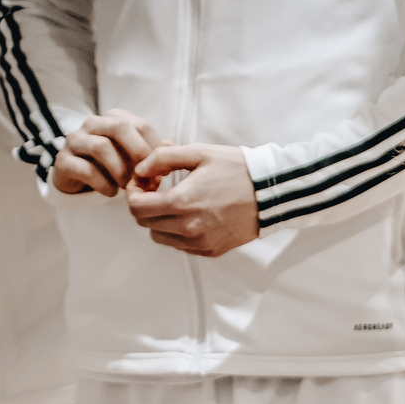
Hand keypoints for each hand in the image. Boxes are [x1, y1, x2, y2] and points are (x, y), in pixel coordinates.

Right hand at [51, 109, 162, 195]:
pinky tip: (111, 193)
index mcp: (113, 120)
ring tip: (128, 188)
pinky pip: (85, 169)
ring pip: (101, 147)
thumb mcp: (134, 158)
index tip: (162, 171)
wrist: (79, 181)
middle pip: (119, 126)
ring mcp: (75, 140)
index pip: (140, 124)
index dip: (154, 148)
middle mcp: (92, 124)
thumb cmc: (113, 166)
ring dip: (120, 171)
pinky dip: (103, 184)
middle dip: (138, 152)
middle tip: (146, 176)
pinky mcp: (63, 161)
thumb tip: (172, 146)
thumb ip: (151, 151)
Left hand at [128, 144, 258, 256]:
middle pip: (144, 223)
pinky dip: (177, 230)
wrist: (271, 193)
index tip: (144, 180)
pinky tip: (191, 213)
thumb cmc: (237, 169)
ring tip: (175, 201)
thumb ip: (162, 158)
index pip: (136, 207)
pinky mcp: (210, 250)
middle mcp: (189, 228)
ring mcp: (200, 242)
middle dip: (144, 203)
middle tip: (157, 188)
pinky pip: (179, 244)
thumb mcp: (198, 152)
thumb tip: (140, 170)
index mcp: (183, 202)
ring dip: (159, 219)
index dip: (133, 192)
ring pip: (159, 236)